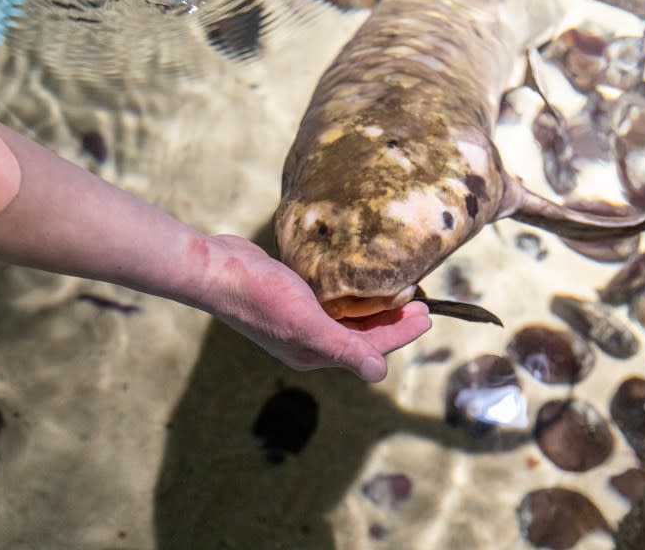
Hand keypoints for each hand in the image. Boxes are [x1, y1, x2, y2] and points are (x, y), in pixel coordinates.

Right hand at [194, 235, 431, 381]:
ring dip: (374, 308)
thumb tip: (379, 373)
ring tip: (399, 292)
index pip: (369, 348)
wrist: (216, 271)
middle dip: (393, 322)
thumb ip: (343, 348)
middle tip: (422, 304)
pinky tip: (359, 281)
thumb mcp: (306, 323)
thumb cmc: (260, 297)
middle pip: (362, 335)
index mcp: (315, 353)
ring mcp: (299, 320)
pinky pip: (331, 302)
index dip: (401, 334)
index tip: (427, 317)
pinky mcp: (291, 298)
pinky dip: (350, 295)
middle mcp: (309, 340)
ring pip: (347, 319)